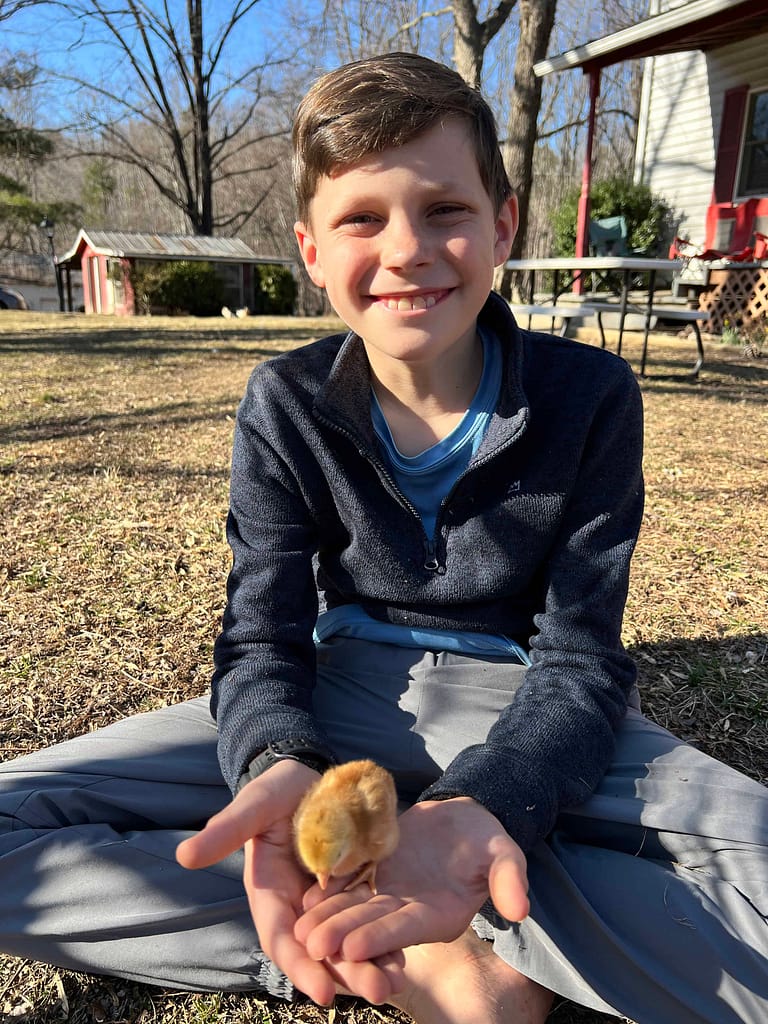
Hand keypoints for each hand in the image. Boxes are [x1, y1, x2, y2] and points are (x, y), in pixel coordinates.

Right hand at [176, 760, 403, 1005]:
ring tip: (397, 980)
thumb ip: (228, 830)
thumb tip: (184, 855)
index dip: (301, 967)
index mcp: (269, 893)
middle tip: (379, 992)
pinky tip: (405, 952)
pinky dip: (383, 938)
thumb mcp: (255, 804)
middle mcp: (299, 904)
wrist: (307, 774)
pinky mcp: (354, 886)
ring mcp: (329, 898)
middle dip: (346, 974)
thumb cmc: (275, 790)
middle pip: (320, 950)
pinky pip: (368, 918)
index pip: (283, 939)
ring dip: (369, 963)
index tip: (324, 993)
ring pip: (346, 941)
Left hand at [295, 797, 528, 963]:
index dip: (379, 938)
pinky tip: (305, 897)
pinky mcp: (374, 872)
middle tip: (311, 944)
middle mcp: (409, 909)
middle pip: (371, 923)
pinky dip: (328, 890)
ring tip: (299, 929)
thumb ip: (509, 878)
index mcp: (438, 914)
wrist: (464, 817)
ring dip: (328, 918)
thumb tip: (520, 908)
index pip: (406, 928)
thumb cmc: (487, 839)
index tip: (352, 948)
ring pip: (354, 908)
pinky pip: (348, 882)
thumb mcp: (504, 853)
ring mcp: (389, 892)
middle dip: (341, 934)